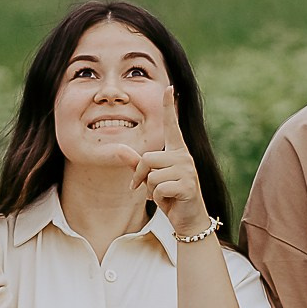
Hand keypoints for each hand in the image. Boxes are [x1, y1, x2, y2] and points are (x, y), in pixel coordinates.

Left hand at [131, 84, 215, 238]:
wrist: (189, 219)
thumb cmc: (170, 196)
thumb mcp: (150, 179)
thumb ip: (135, 163)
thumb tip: (117, 150)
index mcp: (176, 151)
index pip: (171, 126)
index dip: (169, 107)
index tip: (169, 87)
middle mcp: (184, 157)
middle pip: (147, 158)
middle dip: (140, 176)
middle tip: (147, 189)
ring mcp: (187, 170)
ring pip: (151, 175)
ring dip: (150, 190)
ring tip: (162, 194)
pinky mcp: (188, 185)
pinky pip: (158, 188)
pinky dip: (158, 199)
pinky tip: (169, 201)